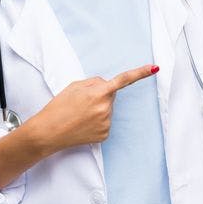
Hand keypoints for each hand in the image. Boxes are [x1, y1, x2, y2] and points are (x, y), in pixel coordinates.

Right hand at [32, 64, 159, 152]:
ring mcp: (106, 123)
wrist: (48, 132)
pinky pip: (105, 123)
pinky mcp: (105, 135)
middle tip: (81, 102)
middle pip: (110, 95)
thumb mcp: (74, 86)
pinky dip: (96, 122)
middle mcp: (106, 108)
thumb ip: (94, 82)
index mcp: (98, 93)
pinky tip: (83, 124)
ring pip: (108, 110)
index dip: (141, 73)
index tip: (155, 68)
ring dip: (97, 109)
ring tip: (79, 114)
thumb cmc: (58, 107)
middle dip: (100, 95)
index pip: (124, 80)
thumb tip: (106, 85)